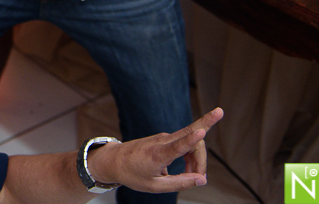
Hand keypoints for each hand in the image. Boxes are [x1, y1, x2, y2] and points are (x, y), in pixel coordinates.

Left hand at [88, 108, 222, 192]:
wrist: (114, 160)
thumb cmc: (131, 174)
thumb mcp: (155, 186)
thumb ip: (180, 183)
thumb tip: (202, 180)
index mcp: (157, 154)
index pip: (178, 146)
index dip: (192, 140)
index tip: (202, 131)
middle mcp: (162, 141)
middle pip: (192, 136)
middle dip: (204, 151)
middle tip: (203, 176)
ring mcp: (164, 137)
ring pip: (192, 141)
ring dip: (197, 159)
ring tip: (193, 176)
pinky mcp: (165, 138)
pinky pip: (185, 143)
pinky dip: (191, 156)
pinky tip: (187, 170)